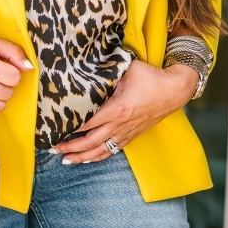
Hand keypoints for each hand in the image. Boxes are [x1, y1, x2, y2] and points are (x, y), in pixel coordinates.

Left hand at [55, 59, 198, 163]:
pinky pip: (111, 151)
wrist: (174, 91)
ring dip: (81, 157)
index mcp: (116, 109)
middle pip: (89, 141)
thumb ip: (107, 70)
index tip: (54, 129)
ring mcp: (125, 133)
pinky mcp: (131, 137)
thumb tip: (87, 66)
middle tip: (52, 148)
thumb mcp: (127, 68)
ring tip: (65, 160)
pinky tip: (86, 160)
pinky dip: (97, 157)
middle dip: (69, 147)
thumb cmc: (151, 77)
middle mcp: (119, 125)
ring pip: (99, 151)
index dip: (69, 128)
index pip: (86, 122)